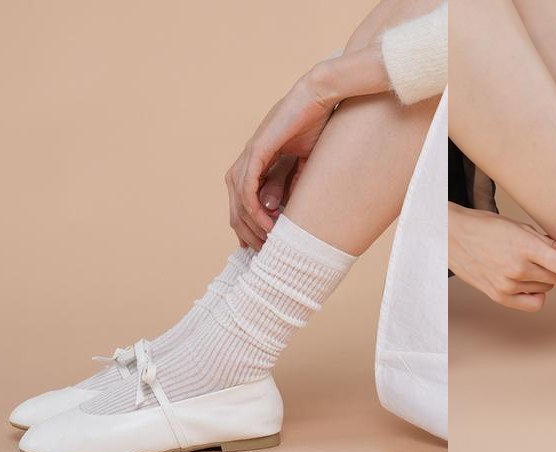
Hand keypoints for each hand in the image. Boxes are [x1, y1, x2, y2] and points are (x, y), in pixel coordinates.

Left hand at [226, 66, 340, 249]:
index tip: (264, 245)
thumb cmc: (318, 124)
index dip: (251, 225)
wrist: (320, 95)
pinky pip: (247, 187)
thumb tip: (279, 211)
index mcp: (259, 161)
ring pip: (238, 198)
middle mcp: (249, 158)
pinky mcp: (257, 150)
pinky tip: (267, 222)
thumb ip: (291, 184)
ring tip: (267, 241)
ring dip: (251, 223)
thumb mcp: (305, 163)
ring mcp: (250, 153)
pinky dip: (254, 208)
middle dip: (248, 231)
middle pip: (235, 203)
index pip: (244, 200)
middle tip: (263, 252)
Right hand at [449, 204, 555, 311]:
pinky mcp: (500, 297)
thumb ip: (550, 244)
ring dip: (546, 278)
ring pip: (548, 288)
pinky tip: (529, 282)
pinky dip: (537, 294)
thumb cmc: (487, 228)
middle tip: (553, 256)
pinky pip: (534, 303)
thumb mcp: (521, 228)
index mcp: (524, 247)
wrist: (453, 237)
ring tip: (528, 262)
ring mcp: (508, 286)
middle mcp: (517, 269)